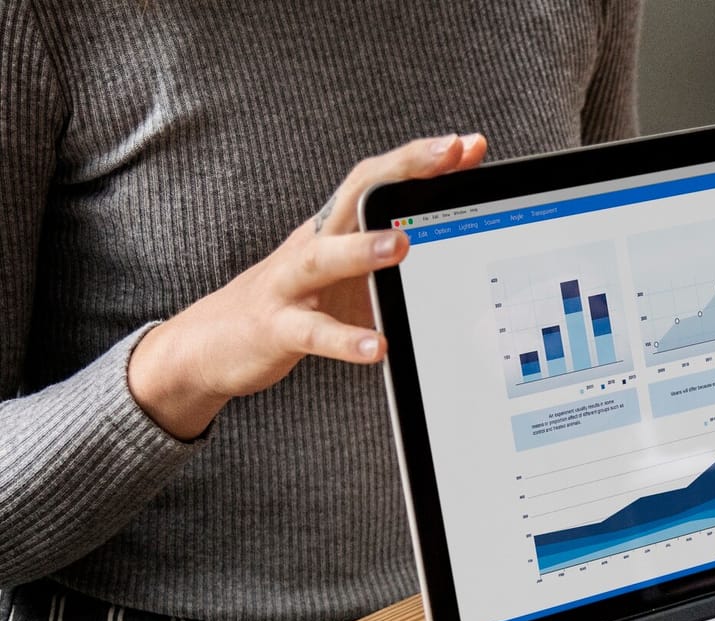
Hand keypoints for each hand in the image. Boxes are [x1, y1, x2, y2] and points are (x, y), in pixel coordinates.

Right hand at [128, 133, 489, 439]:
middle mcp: (312, 244)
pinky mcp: (276, 328)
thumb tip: (446, 231)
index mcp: (334, 228)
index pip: (377, 180)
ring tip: (403, 243)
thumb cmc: (297, 301)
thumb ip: (389, 248)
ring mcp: (290, 285)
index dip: (418, 158)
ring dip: (363, 248)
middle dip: (401, 171)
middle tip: (448, 154)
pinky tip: (375, 346)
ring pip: (323, 257)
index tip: (466, 144)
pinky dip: (344, 339)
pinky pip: (312, 332)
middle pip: (355, 196)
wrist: (213, 342)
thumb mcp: (347, 271)